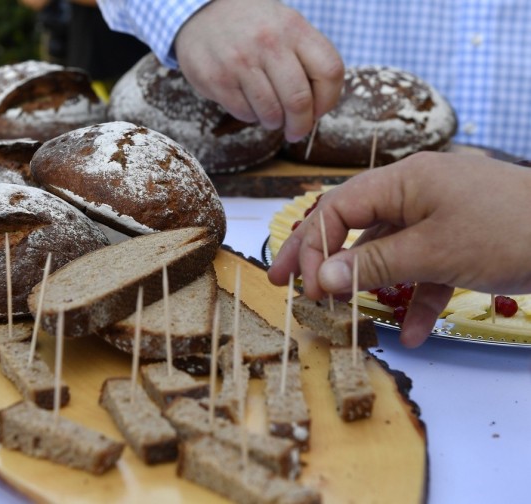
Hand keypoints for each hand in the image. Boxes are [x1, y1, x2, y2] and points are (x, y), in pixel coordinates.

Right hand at [174, 0, 343, 141]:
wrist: (201, 14)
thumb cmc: (252, 27)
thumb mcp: (285, 26)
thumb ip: (305, 58)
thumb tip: (317, 108)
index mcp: (293, 27)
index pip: (329, 71)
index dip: (328, 100)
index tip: (318, 111)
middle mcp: (268, 42)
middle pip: (299, 100)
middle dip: (301, 125)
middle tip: (296, 132)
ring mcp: (240, 61)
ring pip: (271, 113)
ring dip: (274, 123)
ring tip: (270, 117)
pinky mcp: (217, 79)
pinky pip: (244, 113)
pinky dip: (250, 116)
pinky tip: (247, 103)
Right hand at [267, 152, 530, 346]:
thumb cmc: (507, 232)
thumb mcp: (433, 251)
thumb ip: (373, 265)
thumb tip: (319, 278)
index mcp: (403, 181)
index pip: (337, 208)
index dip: (312, 246)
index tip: (304, 285)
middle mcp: (414, 193)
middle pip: (353, 224)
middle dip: (319, 257)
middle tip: (284, 282)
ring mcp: (437, 216)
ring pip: (387, 249)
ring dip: (368, 283)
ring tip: (341, 312)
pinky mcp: (459, 241)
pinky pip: (424, 267)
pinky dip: (415, 297)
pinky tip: (412, 333)